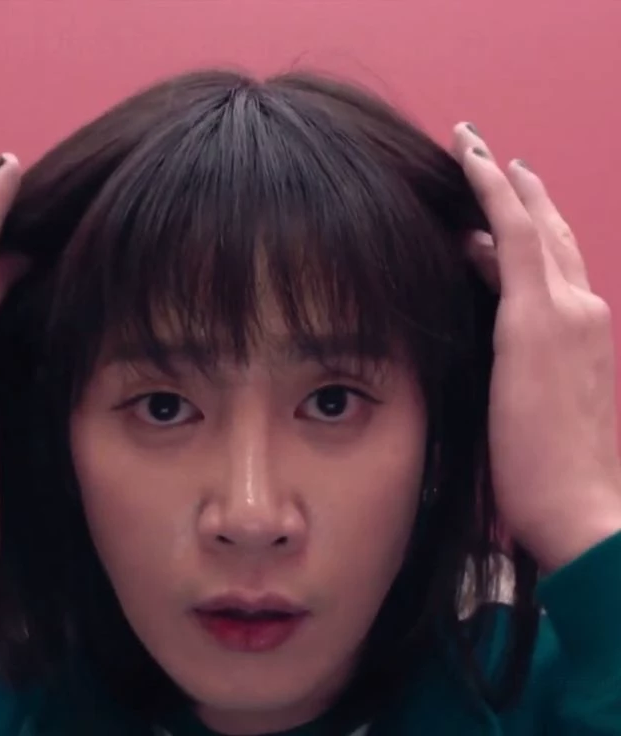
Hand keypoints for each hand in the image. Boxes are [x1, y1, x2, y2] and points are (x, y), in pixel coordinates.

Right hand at [455, 124, 620, 572]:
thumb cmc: (532, 453)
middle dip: (517, 188)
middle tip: (490, 156)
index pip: (516, 226)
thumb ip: (508, 298)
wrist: (576, 508)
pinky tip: (514, 264)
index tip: (468, 142)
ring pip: (555, 253)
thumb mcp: (508, 368)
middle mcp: (576, 308)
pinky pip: (557, 283)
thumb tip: (486, 252)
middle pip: (545, 230)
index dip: (489, 180)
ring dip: (529, 218)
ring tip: (506, 195)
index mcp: (552, 310)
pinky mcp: (584, 352)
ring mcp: (585, 329)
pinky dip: (533, 257)